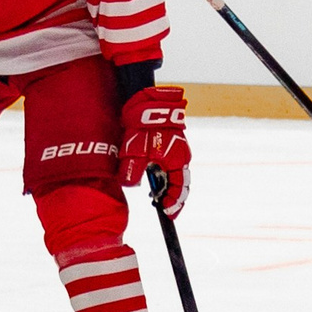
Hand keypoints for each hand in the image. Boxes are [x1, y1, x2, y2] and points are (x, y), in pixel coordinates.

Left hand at [118, 84, 191, 213]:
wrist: (146, 99)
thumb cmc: (143, 121)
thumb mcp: (135, 147)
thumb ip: (133, 168)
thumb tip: (130, 184)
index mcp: (177, 159)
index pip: (180, 187)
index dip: (175, 202)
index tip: (167, 213)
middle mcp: (180, 155)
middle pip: (180, 182)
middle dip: (172, 196)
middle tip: (162, 207)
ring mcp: (175, 149)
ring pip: (174, 173)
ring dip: (166, 185)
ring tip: (156, 195)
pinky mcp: (168, 143)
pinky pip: (168, 164)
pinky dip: (162, 174)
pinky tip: (152, 175)